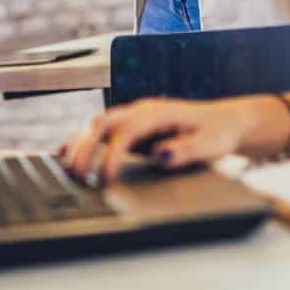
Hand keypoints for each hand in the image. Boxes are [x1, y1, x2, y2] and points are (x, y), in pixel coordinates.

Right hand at [58, 97, 262, 184]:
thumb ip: (185, 150)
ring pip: (95, 124)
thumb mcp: (209, 145)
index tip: (105, 179)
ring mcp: (133, 117)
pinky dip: (81, 141)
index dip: (111, 154)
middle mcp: (140, 111)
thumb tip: (159, 154)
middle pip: (101, 122)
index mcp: (158, 113)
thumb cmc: (217, 134)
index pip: (125, 131)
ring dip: (79, 144)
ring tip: (66, 170)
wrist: (224, 121)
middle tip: (76, 176)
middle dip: (84, 147)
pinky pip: (99, 131)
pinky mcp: (130, 128)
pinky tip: (65, 155)